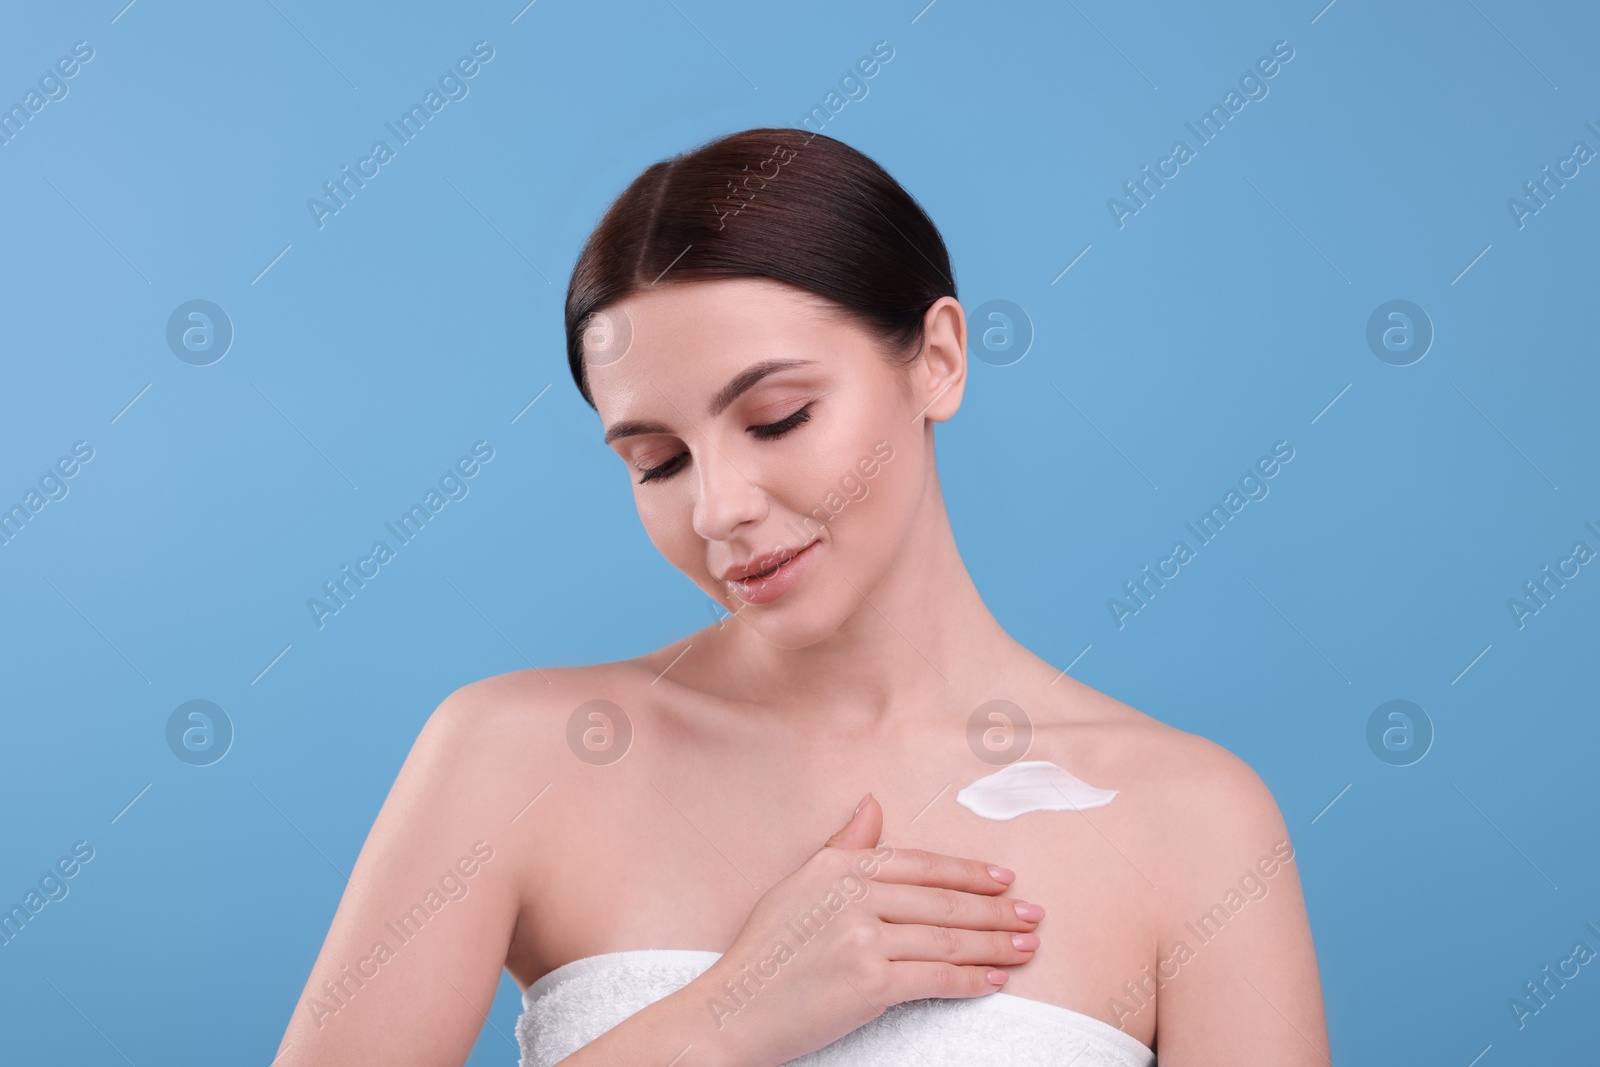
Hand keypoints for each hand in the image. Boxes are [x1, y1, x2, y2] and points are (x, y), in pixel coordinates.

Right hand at [687, 792, 1040, 1065]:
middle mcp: (853, 896)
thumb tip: (873, 804)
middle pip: (943, 901)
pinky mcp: (871, 985)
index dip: (968, 872)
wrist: (734, 1011)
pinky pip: (937, 979)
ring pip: (947, 939)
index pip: (920, 865)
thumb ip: (843, 848)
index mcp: (839, 868)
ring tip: (1026, 946)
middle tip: (1033, 915)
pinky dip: (973, 980)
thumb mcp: (798, 886)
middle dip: (996, 910)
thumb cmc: (764, 952)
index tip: (1003, 879)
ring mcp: (863, 940)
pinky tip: (996, 979)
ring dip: (995, 944)